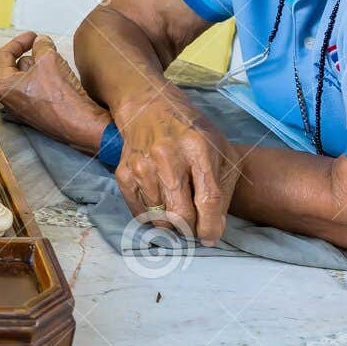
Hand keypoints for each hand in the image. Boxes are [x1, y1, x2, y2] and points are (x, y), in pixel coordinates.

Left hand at [0, 32, 110, 153]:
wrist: (79, 124)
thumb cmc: (60, 96)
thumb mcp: (49, 59)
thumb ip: (41, 45)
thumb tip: (41, 41)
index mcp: (3, 86)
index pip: (3, 55)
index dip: (19, 41)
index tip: (33, 35)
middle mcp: (8, 99)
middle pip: (16, 66)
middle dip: (33, 55)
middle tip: (48, 49)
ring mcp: (21, 108)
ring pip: (29, 78)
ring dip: (42, 68)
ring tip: (58, 68)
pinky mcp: (36, 113)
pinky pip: (38, 90)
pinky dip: (47, 81)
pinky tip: (60, 81)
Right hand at [113, 87, 238, 245]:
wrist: (149, 107)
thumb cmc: (192, 133)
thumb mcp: (221, 152)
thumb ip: (222, 191)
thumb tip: (212, 231)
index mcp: (199, 149)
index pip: (208, 200)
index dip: (210, 226)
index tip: (210, 238)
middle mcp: (168, 157)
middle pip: (180, 215)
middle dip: (190, 229)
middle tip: (194, 227)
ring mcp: (142, 166)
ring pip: (159, 218)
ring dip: (170, 223)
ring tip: (177, 209)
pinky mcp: (124, 174)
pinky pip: (139, 213)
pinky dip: (152, 216)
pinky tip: (160, 203)